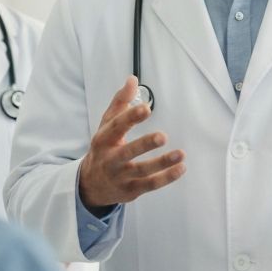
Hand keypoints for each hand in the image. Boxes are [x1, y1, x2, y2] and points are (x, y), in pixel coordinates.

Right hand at [78, 76, 185, 210]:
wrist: (91, 184)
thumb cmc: (104, 148)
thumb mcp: (106, 125)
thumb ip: (120, 102)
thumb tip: (132, 80)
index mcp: (104, 139)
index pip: (117, 127)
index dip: (131, 117)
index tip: (147, 108)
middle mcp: (111, 159)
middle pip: (128, 152)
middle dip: (145, 144)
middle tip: (163, 136)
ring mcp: (121, 176)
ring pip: (142, 171)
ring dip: (162, 163)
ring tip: (180, 154)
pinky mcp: (131, 190)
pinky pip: (150, 184)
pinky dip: (166, 177)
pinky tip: (181, 168)